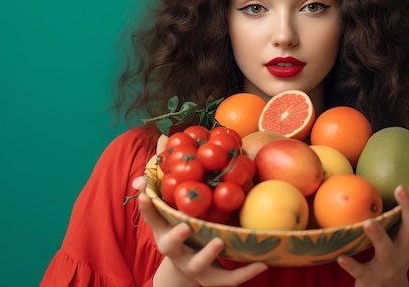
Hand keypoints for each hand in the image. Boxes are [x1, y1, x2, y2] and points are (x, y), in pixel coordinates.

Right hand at [132, 134, 267, 285]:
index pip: (152, 218)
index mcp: (164, 230)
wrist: (191, 271)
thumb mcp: (174, 205)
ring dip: (207, 253)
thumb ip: (169, 174)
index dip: (147, 207)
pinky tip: (263, 262)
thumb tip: (162, 137)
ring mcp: (193, 266)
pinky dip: (246, 272)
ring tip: (218, 241)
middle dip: (176, 235)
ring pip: (198, 263)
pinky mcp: (214, 279)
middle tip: (186, 225)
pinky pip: (230, 278)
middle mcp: (175, 250)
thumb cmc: (182, 228)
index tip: (145, 193)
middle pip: (169, 245)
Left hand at [336, 155, 408, 286]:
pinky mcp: (372, 278)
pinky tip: (341, 257)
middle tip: (400, 187)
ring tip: (368, 223)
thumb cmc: (394, 250)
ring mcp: (390, 263)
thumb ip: (404, 205)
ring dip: (378, 236)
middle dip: (408, 207)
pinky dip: (352, 264)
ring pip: (386, 249)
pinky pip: (361, 270)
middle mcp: (406, 246)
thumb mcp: (403, 229)